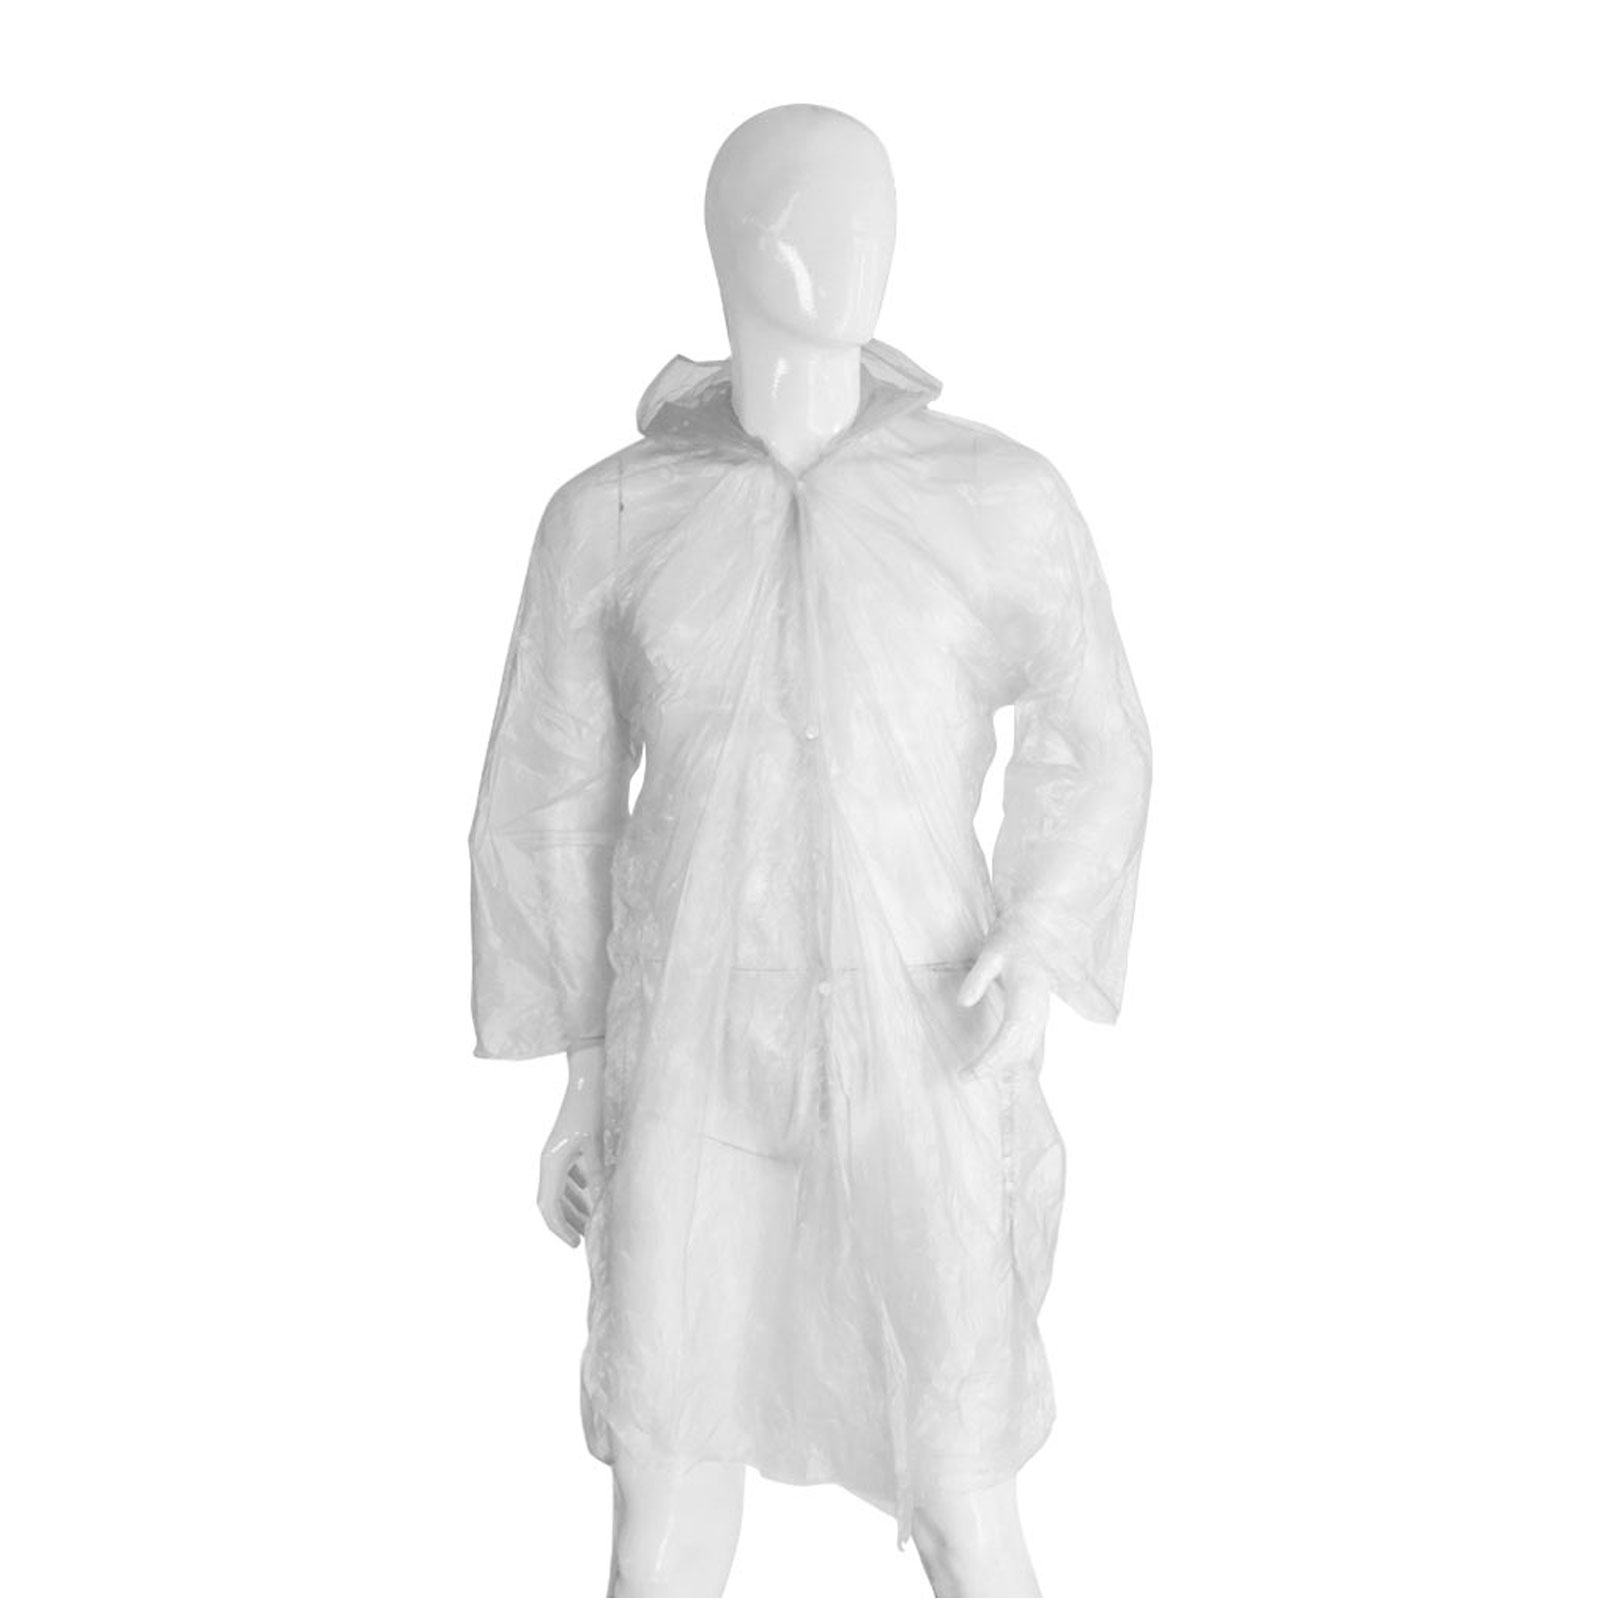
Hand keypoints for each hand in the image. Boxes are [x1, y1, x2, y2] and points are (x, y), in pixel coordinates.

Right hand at [537, 1042, 603, 1247]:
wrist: (591, 1071)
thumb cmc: (595, 1106)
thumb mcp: (600, 1146)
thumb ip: (599, 1177)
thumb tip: (604, 1207)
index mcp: (551, 1161)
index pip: (548, 1207)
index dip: (559, 1229)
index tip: (575, 1245)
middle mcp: (550, 1158)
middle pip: (551, 1201)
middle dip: (566, 1222)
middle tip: (583, 1239)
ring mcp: (558, 1149)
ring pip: (559, 1187)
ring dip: (572, 1206)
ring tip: (589, 1222)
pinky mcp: (568, 1141)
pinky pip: (567, 1172)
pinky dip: (577, 1188)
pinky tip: (592, 1192)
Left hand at [955, 933, 1050, 1080]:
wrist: (1035, 931)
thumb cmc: (1012, 940)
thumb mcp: (991, 952)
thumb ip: (979, 977)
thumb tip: (962, 1002)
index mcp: (1027, 997)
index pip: (1010, 1038)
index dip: (991, 1060)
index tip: (968, 1073)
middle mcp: (1038, 1013)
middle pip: (1020, 1053)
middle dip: (993, 1070)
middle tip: (963, 1077)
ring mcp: (1041, 1018)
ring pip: (1029, 1055)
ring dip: (1009, 1074)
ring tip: (984, 1085)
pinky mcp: (1037, 1019)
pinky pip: (1032, 1049)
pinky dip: (1020, 1066)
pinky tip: (1011, 1080)